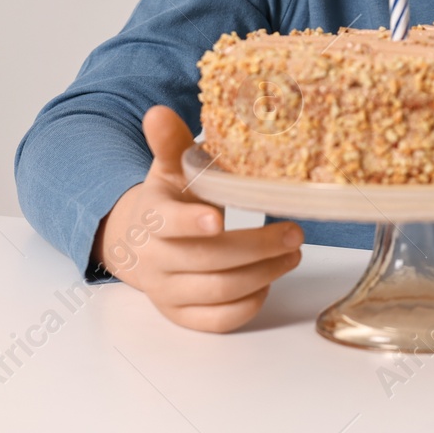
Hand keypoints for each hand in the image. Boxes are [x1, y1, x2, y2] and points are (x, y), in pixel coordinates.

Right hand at [92, 105, 303, 332]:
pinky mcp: (181, 315)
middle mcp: (155, 260)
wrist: (139, 242)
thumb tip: (159, 112)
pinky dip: (247, 304)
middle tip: (294, 233)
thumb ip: (170, 143)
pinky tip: (268, 283)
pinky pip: (216, 320)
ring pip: (217, 292)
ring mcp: (167, 291)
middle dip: (256, 249)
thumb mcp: (169, 168)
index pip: (168, 225)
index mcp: (152, 219)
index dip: (191, 223)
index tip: (218, 219)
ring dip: (262, 275)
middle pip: (207, 261)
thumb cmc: (168, 199)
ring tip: (292, 253)